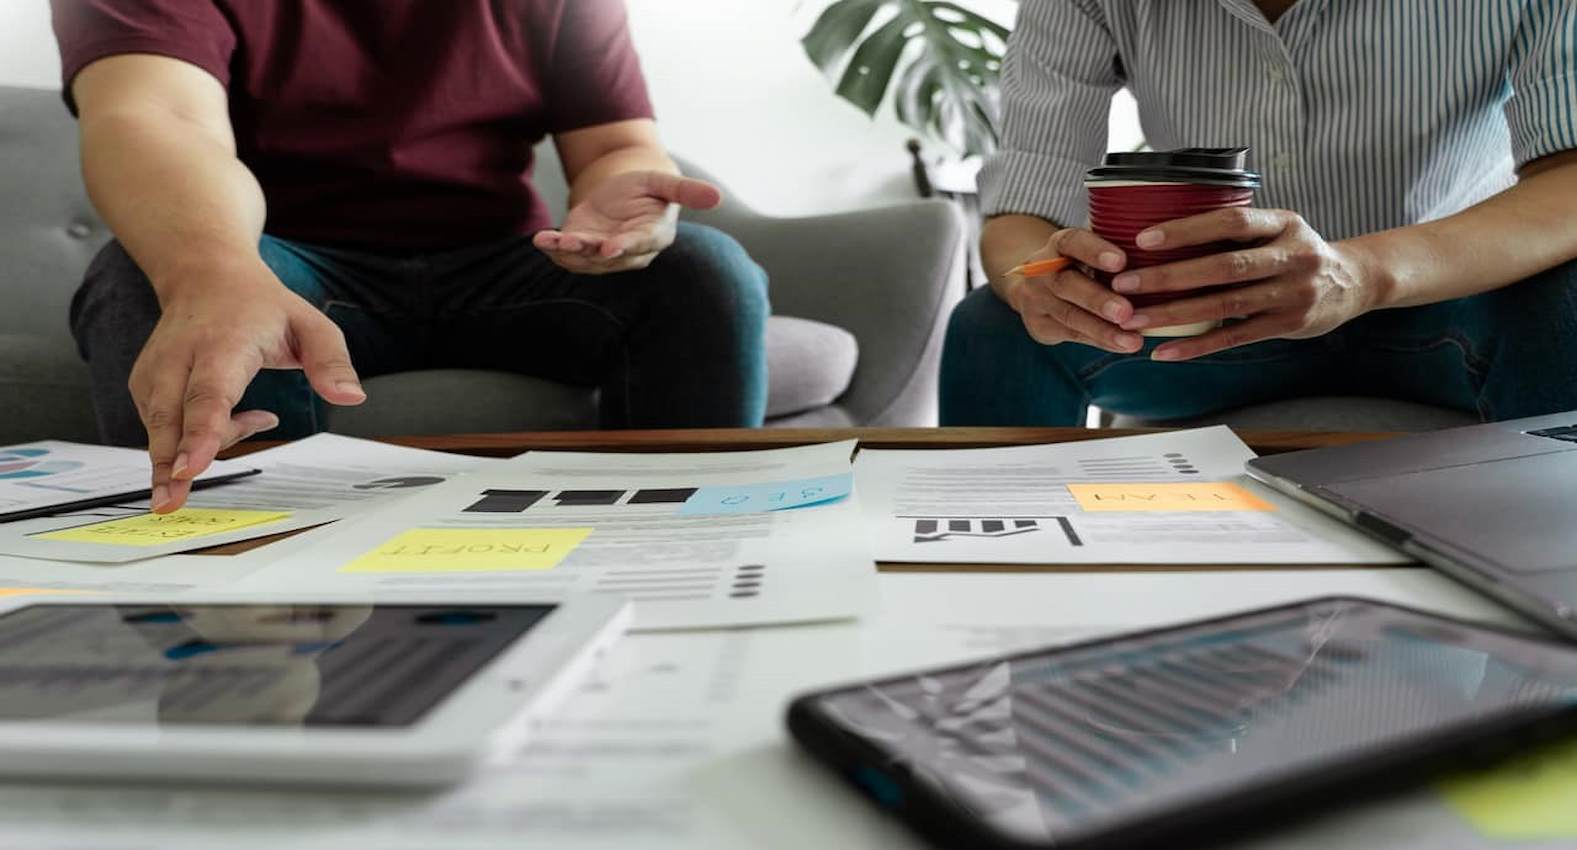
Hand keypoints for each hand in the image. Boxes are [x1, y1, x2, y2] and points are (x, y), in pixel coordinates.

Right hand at [130, 260, 365, 512]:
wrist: (205, 277)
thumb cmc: (261, 306)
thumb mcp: (311, 324)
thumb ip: (332, 361)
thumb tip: (352, 398)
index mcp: (221, 345)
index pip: (207, 395)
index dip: (199, 434)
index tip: (187, 469)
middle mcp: (178, 359)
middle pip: (170, 420)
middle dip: (168, 465)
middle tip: (169, 504)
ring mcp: (154, 374)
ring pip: (163, 431)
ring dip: (198, 450)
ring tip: (256, 421)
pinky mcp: (143, 388)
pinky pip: (164, 430)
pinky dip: (194, 438)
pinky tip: (233, 417)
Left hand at [532, 170, 722, 273]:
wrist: (623, 192)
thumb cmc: (647, 186)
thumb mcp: (663, 182)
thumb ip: (686, 190)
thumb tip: (718, 196)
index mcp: (654, 236)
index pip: (640, 244)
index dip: (624, 247)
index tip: (609, 248)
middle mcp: (630, 251)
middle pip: (608, 255)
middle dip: (588, 251)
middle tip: (570, 243)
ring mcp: (605, 254)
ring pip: (586, 259)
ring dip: (566, 252)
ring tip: (549, 241)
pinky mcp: (585, 250)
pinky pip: (569, 256)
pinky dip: (554, 249)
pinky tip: (541, 240)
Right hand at [1002, 228, 1143, 352]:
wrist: (1038, 284)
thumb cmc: (1082, 262)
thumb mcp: (1091, 248)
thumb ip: (1116, 250)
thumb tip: (1165, 256)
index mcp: (1058, 244)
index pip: (1072, 242)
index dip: (1094, 251)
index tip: (1122, 261)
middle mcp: (1041, 270)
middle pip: (1066, 284)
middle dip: (1098, 300)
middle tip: (1126, 312)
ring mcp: (1036, 299)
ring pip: (1069, 316)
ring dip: (1103, 330)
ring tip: (1133, 341)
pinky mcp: (1039, 325)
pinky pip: (1072, 335)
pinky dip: (1101, 340)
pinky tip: (1124, 345)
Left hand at [1111, 208, 1381, 360]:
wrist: (1355, 282)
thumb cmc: (1296, 251)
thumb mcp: (1279, 227)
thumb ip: (1238, 228)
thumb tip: (1169, 228)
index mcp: (1284, 222)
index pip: (1231, 221)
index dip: (1187, 229)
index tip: (1144, 238)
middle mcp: (1292, 256)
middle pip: (1224, 267)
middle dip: (1169, 277)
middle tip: (1124, 284)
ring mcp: (1292, 293)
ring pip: (1225, 305)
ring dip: (1174, 314)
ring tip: (1134, 320)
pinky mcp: (1287, 325)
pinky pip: (1234, 338)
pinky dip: (1197, 346)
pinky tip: (1164, 352)